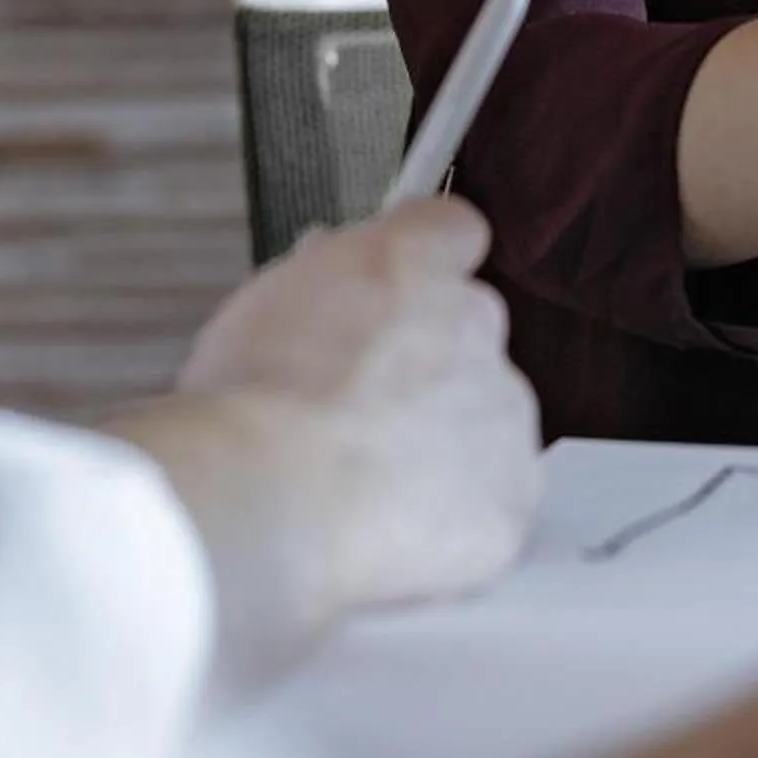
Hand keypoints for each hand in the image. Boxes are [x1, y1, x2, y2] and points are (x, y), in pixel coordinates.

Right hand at [115, 196, 541, 674]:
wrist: (265, 498)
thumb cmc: (246, 400)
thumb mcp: (263, 300)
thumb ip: (323, 279)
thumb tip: (334, 274)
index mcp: (412, 259)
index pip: (453, 229)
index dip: (424, 266)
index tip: (400, 294)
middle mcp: (475, 320)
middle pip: (471, 331)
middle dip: (429, 362)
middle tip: (362, 408)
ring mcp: (504, 413)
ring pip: (488, 420)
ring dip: (447, 441)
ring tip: (368, 483)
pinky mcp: (511, 499)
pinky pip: (494, 503)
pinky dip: (456, 517)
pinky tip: (393, 528)